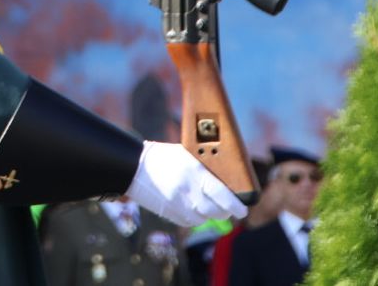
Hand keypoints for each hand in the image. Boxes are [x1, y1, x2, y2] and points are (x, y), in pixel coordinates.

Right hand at [126, 142, 248, 225]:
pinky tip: (194, 208)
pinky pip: (189, 222)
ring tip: (211, 208)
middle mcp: (188, 191)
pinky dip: (195, 218)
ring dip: (210, 215)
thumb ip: (203, 168)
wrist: (133, 167)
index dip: (236, 206)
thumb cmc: (162, 156)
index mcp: (195, 173)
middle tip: (230, 209)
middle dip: (225, 212)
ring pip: (203, 218)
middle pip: (216, 211)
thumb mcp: (185, 154)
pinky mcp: (169, 213)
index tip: (243, 210)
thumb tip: (225, 181)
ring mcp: (177, 204)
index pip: (223, 196)